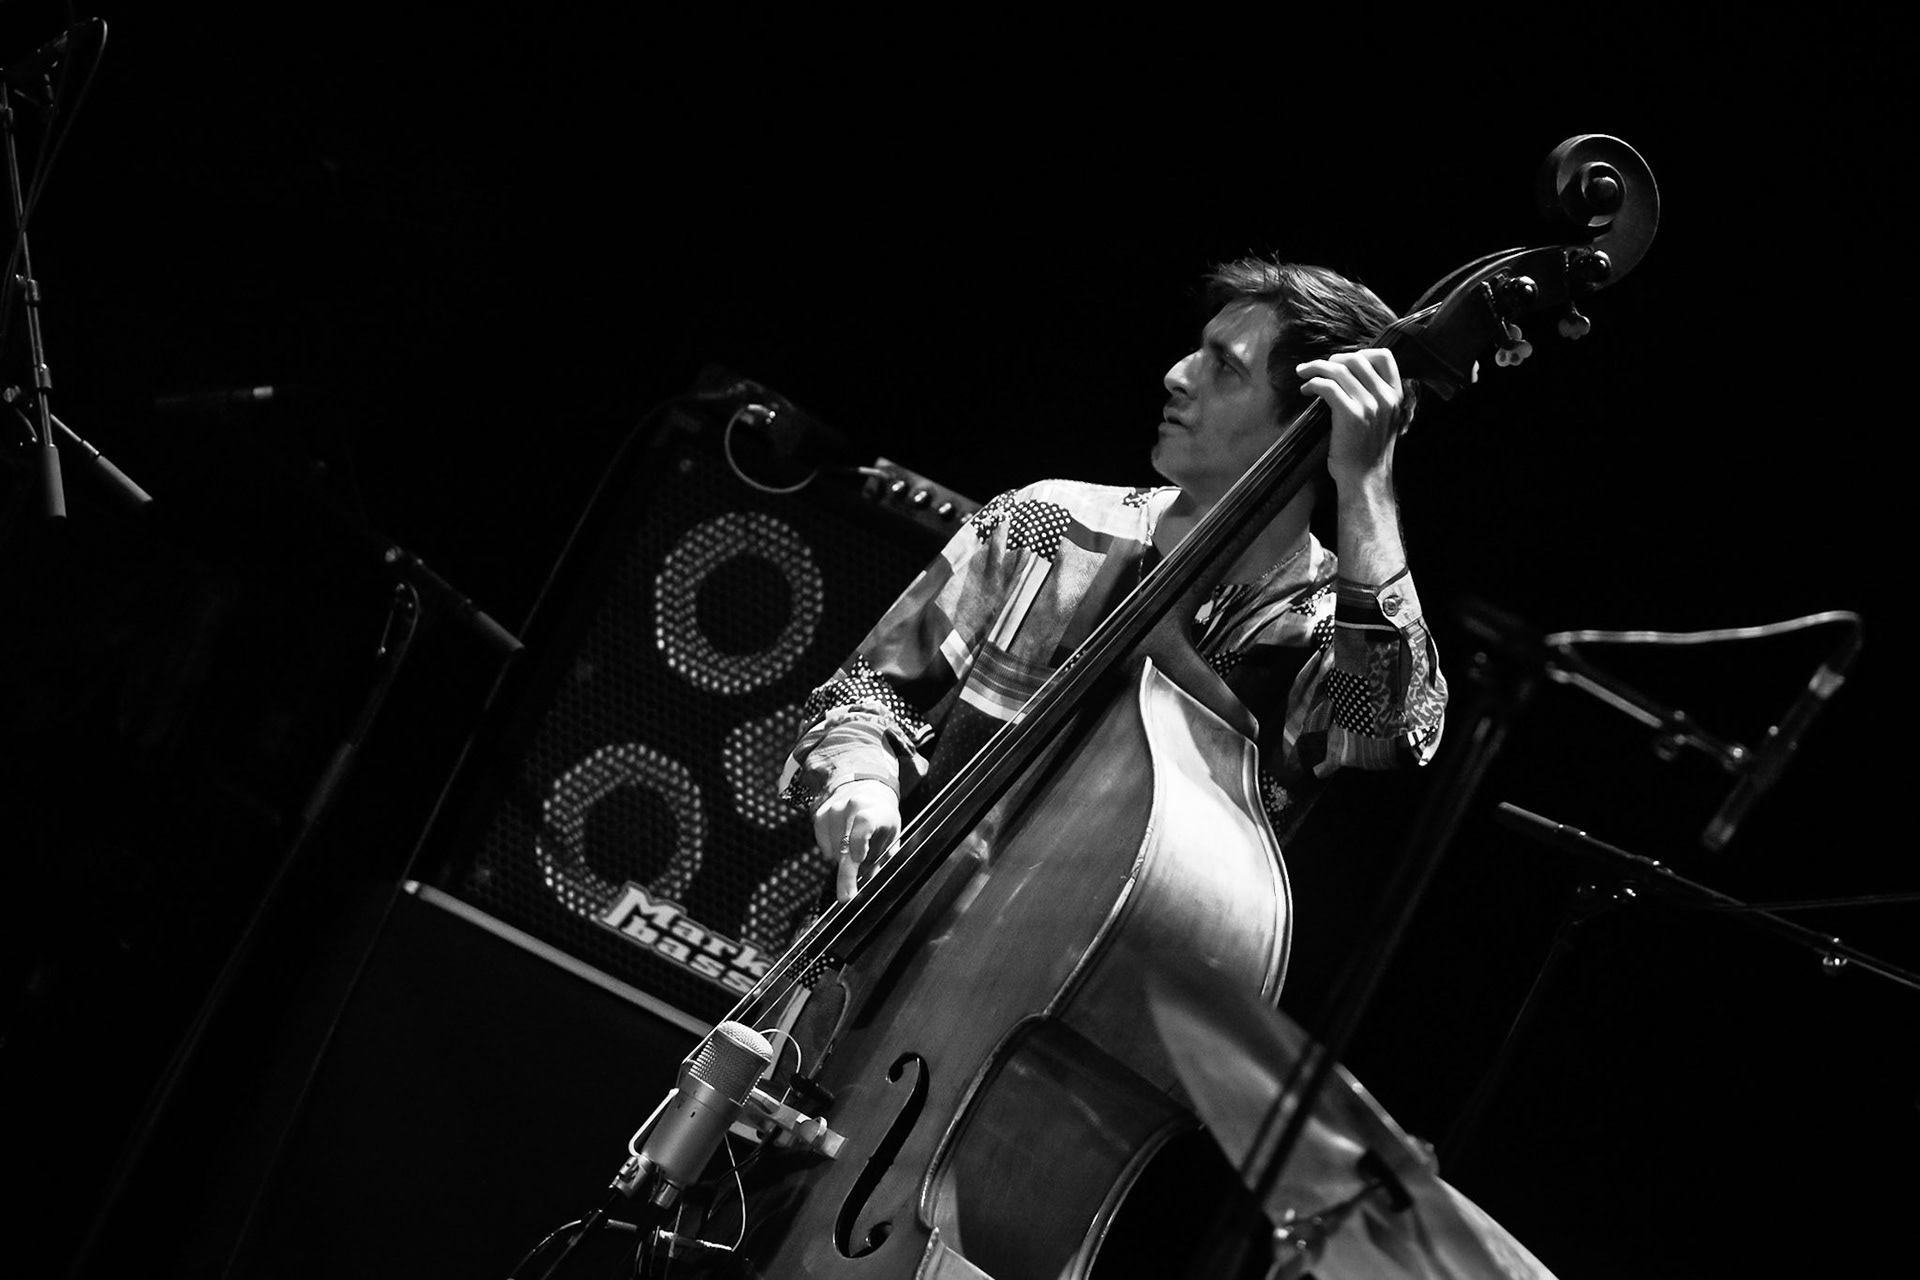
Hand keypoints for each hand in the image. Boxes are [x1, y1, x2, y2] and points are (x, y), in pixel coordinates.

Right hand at [812, 778, 901, 902]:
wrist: (867, 788)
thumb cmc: (882, 818)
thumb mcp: (890, 836)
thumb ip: (881, 860)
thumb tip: (869, 884)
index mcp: (876, 809)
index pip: (864, 823)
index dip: (859, 842)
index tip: (858, 861)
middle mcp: (853, 805)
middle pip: (844, 843)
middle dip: (845, 872)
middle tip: (847, 895)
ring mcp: (834, 808)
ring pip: (832, 847)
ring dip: (842, 859)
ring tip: (855, 853)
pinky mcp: (820, 814)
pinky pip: (822, 844)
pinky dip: (831, 851)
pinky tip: (841, 847)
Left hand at [1295, 348, 1405, 488]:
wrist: (1365, 479)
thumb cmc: (1368, 452)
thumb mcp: (1383, 420)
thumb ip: (1376, 398)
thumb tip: (1350, 376)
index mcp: (1396, 396)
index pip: (1383, 356)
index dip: (1360, 353)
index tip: (1343, 362)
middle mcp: (1385, 397)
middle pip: (1356, 359)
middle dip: (1333, 360)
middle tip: (1319, 368)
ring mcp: (1369, 405)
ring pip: (1338, 370)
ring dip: (1316, 368)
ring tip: (1305, 375)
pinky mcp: (1350, 414)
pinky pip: (1327, 386)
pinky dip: (1312, 382)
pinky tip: (1306, 390)